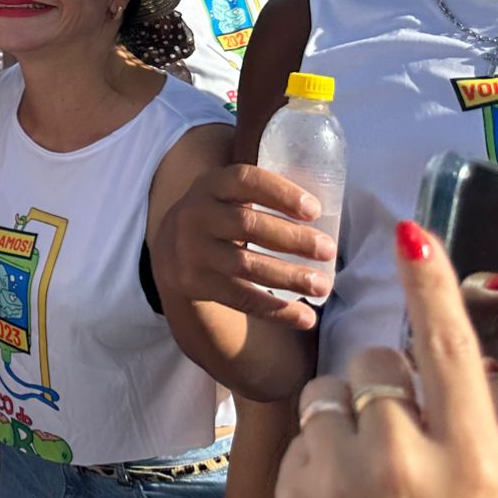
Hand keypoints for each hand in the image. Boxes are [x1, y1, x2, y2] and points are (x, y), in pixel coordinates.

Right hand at [152, 164, 336, 330]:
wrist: (169, 251)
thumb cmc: (219, 218)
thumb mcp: (227, 195)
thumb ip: (262, 194)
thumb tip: (328, 211)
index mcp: (210, 185)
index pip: (245, 180)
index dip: (280, 193)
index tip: (315, 210)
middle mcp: (195, 214)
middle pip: (248, 225)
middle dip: (293, 238)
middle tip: (328, 250)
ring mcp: (191, 250)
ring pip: (245, 264)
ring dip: (289, 276)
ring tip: (323, 286)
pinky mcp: (194, 283)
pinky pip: (239, 297)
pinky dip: (275, 310)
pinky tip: (305, 317)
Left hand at [276, 223, 497, 497]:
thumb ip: (465, 428)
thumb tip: (436, 360)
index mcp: (469, 465)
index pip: (447, 355)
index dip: (430, 289)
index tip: (411, 233)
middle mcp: (402, 463)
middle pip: (374, 364)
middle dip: (383, 383)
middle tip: (399, 438)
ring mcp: (338, 479)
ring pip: (327, 391)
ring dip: (344, 416)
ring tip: (368, 476)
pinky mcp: (291, 493)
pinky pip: (301, 434)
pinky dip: (318, 454)